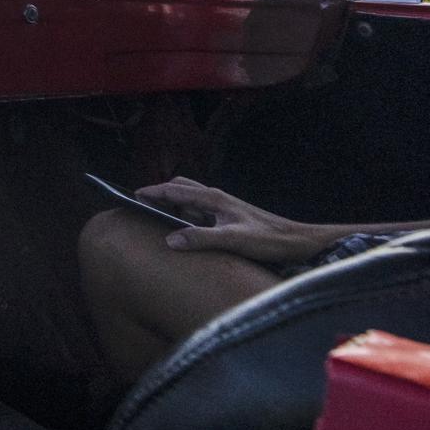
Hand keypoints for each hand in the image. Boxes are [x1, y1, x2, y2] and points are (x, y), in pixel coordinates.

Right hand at [136, 178, 336, 264]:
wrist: (296, 242)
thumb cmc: (268, 240)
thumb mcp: (232, 240)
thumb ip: (200, 238)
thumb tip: (169, 239)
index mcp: (214, 198)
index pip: (175, 189)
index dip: (153, 192)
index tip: (133, 196)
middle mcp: (217, 198)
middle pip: (181, 188)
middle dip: (161, 193)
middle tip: (143, 205)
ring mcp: (224, 207)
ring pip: (191, 198)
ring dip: (174, 204)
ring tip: (160, 217)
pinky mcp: (230, 218)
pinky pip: (201, 211)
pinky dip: (187, 215)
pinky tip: (187, 230)